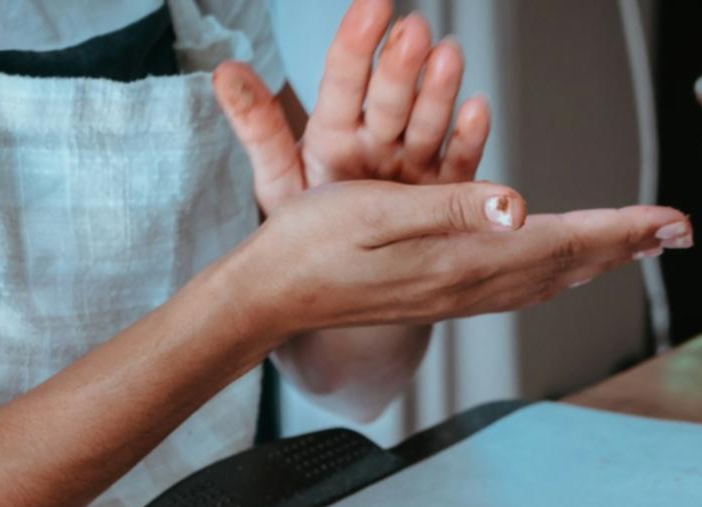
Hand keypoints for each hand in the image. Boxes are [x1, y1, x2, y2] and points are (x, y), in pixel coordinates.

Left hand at [213, 0, 488, 212]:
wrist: (345, 284)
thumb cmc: (310, 234)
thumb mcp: (277, 182)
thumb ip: (258, 128)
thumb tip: (226, 72)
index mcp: (333, 134)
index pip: (343, 80)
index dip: (356, 42)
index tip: (371, 5)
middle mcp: (376, 141)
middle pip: (388, 98)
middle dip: (401, 64)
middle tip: (413, 31)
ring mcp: (411, 165)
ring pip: (426, 122)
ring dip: (439, 90)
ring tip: (448, 57)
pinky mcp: (442, 193)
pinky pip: (456, 164)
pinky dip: (468, 138)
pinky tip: (476, 109)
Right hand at [231, 179, 691, 340]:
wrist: (271, 295)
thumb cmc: (312, 244)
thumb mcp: (378, 210)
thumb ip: (452, 206)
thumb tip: (520, 205)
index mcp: (464, 260)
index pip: (565, 242)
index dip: (624, 229)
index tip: (671, 221)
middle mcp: (469, 285)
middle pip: (569, 266)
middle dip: (627, 246)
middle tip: (675, 231)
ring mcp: (455, 296)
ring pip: (548, 280)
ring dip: (597, 259)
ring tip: (634, 244)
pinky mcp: (439, 294)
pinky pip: (518, 287)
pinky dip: (555, 271)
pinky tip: (557, 263)